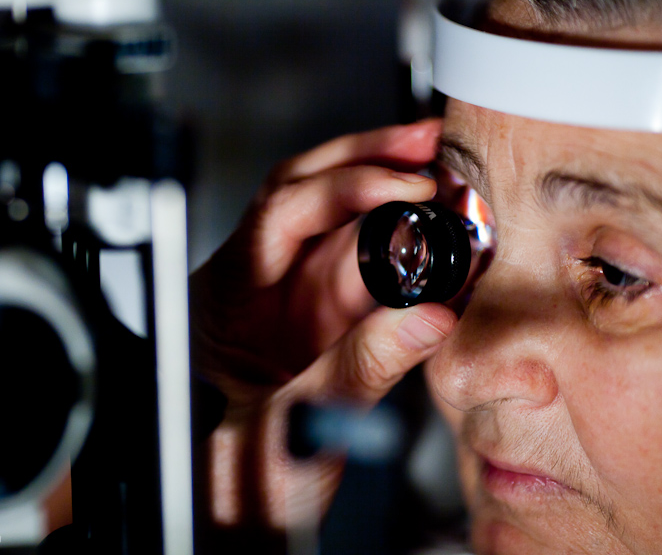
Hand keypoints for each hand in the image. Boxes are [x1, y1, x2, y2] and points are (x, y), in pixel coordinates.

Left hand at [191, 120, 456, 549]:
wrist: (237, 522)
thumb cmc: (230, 480)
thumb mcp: (292, 424)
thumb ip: (358, 367)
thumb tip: (424, 316)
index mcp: (225, 298)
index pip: (283, 210)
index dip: (347, 186)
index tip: (404, 185)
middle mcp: (256, 290)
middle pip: (307, 197)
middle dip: (367, 161)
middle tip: (422, 144)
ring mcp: (291, 307)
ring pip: (339, 229)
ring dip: (387, 193)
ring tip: (434, 171)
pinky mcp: (324, 329)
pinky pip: (367, 276)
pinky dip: (404, 249)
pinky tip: (436, 232)